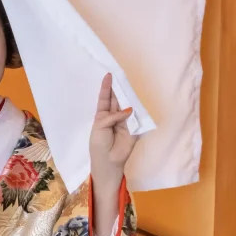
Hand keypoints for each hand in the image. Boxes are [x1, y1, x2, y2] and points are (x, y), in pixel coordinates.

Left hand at [88, 73, 137, 189]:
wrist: (109, 161)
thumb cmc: (99, 143)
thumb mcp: (100, 127)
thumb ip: (112, 116)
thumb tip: (129, 109)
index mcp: (101, 116)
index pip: (104, 98)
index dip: (106, 87)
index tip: (108, 75)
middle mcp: (113, 116)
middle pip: (116, 99)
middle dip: (118, 88)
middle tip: (121, 75)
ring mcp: (124, 122)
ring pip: (126, 106)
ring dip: (128, 97)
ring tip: (128, 84)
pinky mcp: (134, 128)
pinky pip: (136, 117)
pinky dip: (136, 110)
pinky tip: (136, 101)